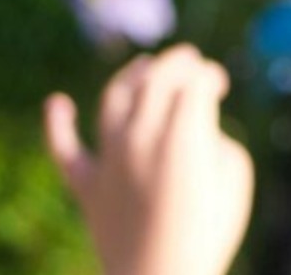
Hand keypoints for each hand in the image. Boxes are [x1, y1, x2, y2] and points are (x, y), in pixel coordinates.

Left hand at [43, 44, 254, 274]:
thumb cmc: (210, 231)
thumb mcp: (234, 175)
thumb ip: (214, 138)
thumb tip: (193, 127)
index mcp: (184, 132)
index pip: (195, 80)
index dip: (210, 75)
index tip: (219, 85)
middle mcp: (141, 135)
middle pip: (156, 78)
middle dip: (178, 62)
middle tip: (191, 59)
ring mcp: (109, 158)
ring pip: (114, 97)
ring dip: (131, 74)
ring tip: (144, 66)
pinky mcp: (86, 185)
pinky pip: (65, 148)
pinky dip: (57, 123)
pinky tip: (57, 103)